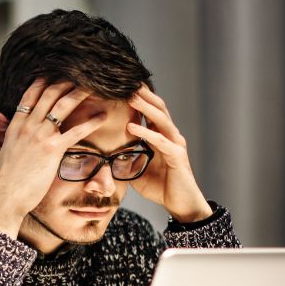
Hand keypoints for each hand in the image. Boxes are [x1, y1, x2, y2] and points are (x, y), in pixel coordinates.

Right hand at [0, 80, 106, 237]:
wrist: (7, 195)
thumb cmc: (8, 178)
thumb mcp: (5, 151)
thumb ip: (9, 135)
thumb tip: (7, 128)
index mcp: (16, 125)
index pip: (30, 95)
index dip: (43, 82)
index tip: (55, 73)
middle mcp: (28, 126)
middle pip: (49, 94)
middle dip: (65, 81)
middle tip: (80, 74)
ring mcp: (40, 136)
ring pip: (63, 106)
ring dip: (79, 93)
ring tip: (95, 86)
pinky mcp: (53, 149)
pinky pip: (76, 131)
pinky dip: (91, 122)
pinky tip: (102, 117)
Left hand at [127, 86, 212, 222]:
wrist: (181, 204)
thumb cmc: (161, 187)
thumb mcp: (136, 171)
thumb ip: (124, 160)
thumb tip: (103, 156)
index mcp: (161, 136)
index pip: (150, 111)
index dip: (139, 99)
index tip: (122, 86)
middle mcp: (170, 136)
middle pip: (158, 108)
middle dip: (143, 94)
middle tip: (126, 81)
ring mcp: (175, 144)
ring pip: (161, 119)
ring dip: (145, 107)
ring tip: (130, 96)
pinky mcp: (177, 157)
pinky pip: (160, 141)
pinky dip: (146, 133)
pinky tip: (131, 126)